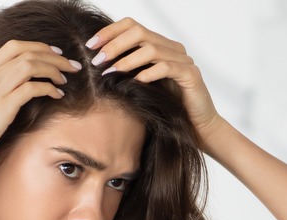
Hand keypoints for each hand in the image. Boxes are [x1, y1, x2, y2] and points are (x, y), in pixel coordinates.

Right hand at [0, 40, 81, 180]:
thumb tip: (10, 91)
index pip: (11, 47)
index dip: (37, 46)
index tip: (53, 53)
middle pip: (25, 52)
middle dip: (51, 54)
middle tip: (69, 63)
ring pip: (30, 65)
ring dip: (53, 68)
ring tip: (65, 79)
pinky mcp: (1, 109)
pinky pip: (31, 88)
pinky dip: (48, 88)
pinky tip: (57, 95)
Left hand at [86, 18, 224, 145]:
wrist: (196, 126)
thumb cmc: (166, 106)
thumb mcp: (141, 85)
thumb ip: (127, 70)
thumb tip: (97, 63)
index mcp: (160, 45)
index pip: (133, 26)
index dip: (110, 32)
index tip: (90, 45)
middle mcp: (172, 48)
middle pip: (139, 32)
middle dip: (114, 45)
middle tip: (98, 60)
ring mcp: (183, 60)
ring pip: (151, 50)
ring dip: (126, 60)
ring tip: (110, 73)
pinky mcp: (190, 75)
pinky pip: (166, 68)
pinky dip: (147, 74)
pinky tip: (135, 82)